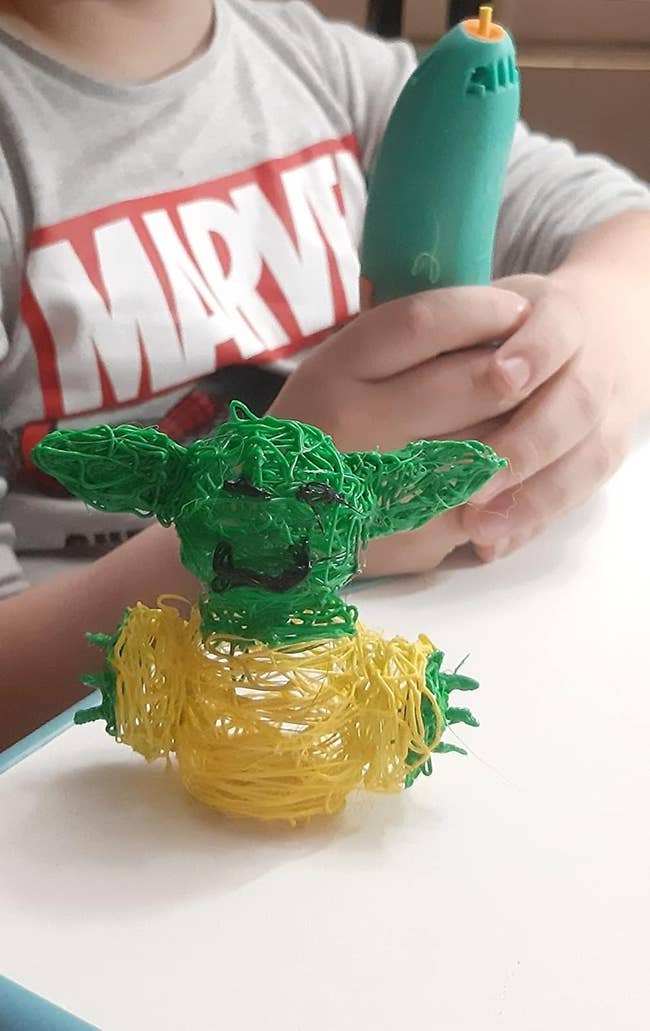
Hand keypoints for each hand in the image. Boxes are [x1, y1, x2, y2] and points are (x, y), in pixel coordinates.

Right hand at [269, 285, 529, 573]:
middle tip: (535, 362)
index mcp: (333, 373)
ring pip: (494, 438)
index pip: (425, 322)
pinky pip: (491, 496)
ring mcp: (388, 486)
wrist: (273, 524)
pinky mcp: (416, 536)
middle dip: (520, 366)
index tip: (515, 309)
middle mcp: (358, 426)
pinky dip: (510, 478)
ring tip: (528, 412)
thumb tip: (493, 320)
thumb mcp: (336, 370)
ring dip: (525, 421)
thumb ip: (401, 345)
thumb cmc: (318, 431)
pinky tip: (506, 467)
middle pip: (474, 379)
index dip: (482, 309)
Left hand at [461, 265, 649, 560]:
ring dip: (532, 496)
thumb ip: (450, 332)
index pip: (558, 327)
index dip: (535, 351)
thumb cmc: (510, 326)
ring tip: (477, 526)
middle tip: (474, 479)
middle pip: (576, 403)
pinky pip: (581, 491)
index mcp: (562, 313)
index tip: (502, 376)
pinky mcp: (608, 452)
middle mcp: (595, 362)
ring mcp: (608, 410)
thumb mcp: (486, 311)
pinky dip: (535, 518)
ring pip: (588, 455)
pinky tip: (491, 544)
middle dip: (526, 443)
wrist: (591, 335)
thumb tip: (416, 351)